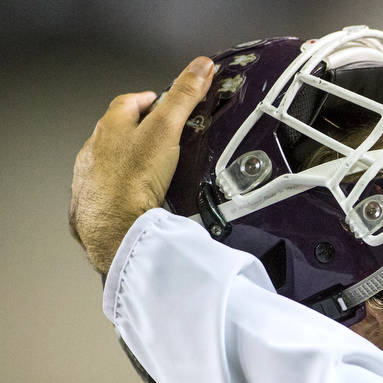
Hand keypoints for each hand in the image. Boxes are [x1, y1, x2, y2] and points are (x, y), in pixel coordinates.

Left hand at [70, 56, 213, 272]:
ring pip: (112, 160)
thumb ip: (183, 97)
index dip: (148, 99)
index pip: (128, 101)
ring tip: (155, 167)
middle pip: (119, 130)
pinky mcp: (95, 203)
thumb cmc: (133, 177)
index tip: (162, 101)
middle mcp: (95, 149)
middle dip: (140, 129)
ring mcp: (92, 177)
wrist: (113, 227)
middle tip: (164, 135)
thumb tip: (200, 67)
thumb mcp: (166, 129)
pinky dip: (125, 187)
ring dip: (130, 160)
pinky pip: (111, 188)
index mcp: (110, 126)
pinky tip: (141, 195)